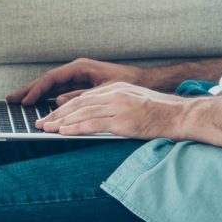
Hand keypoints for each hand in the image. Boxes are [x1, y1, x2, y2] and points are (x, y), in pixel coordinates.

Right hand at [7, 58, 146, 105]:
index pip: (52, 78)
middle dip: (28, 90)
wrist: (144, 81)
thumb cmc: (128, 82)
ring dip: (34, 94)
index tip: (26, 101)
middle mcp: (76, 71)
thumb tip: (58, 102)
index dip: (37, 90)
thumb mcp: (104, 91)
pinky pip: (58, 91)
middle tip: (10, 99)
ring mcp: (77, 78)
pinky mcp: (80, 85)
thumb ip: (81, 96)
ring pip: (50, 86)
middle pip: (47, 81)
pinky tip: (36, 104)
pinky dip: (46, 97)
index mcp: (80, 68)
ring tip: (17, 102)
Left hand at [33, 82, 188, 138]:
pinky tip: (63, 132)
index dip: (65, 107)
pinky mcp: (122, 120)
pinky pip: (93, 123)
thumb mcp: (134, 102)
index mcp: (116, 89)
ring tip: (46, 129)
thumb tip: (97, 116)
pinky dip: (75, 128)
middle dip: (57, 114)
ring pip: (82, 112)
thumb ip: (115, 105)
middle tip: (41, 123)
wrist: (180, 115)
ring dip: (61, 122)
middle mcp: (114, 94)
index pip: (84, 97)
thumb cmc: (161, 112)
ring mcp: (118, 106)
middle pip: (78, 103)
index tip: (51, 116)